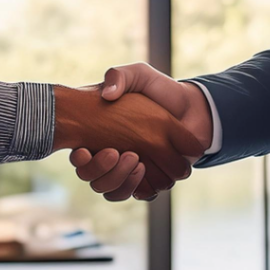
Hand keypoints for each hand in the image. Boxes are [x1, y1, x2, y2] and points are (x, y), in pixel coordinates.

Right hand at [53, 84, 204, 194]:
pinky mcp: (152, 179)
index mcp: (102, 136)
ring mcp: (131, 171)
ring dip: (121, 179)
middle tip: (116, 152)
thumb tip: (108, 94)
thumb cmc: (160, 90)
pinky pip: (140, 194)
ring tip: (136, 161)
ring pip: (114, 191)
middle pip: (95, 181)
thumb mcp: (138, 74)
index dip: (79, 160)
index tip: (83, 150)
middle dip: (103, 171)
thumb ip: (120, 76)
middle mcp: (113, 158)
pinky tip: (143, 169)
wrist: (191, 107)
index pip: (80, 159)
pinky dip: (139, 186)